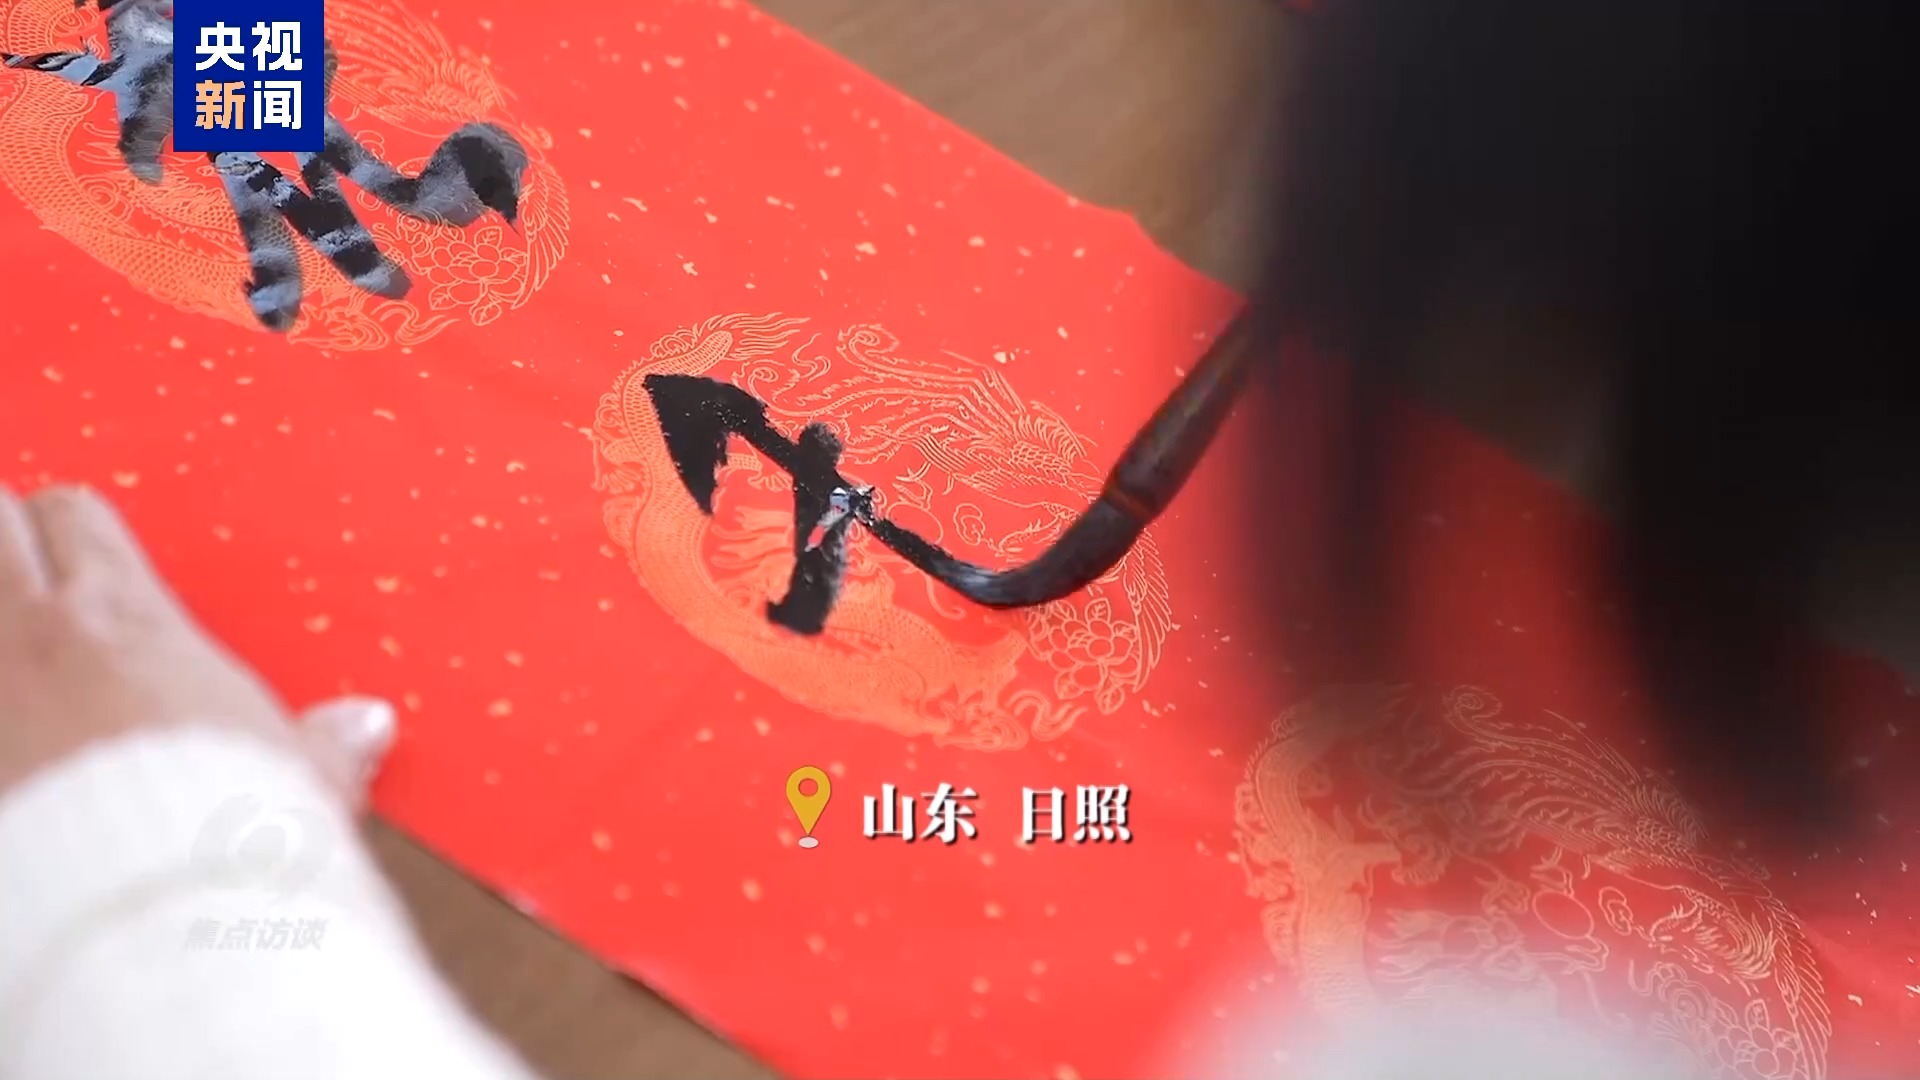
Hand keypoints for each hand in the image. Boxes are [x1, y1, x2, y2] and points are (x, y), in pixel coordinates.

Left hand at [0, 484, 392, 802]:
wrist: (140, 909)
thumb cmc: (215, 834)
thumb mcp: (292, 778)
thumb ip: (323, 744)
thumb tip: (365, 726)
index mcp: (123, 622)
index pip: (72, 516)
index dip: (71, 530)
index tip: (76, 553)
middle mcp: (34, 638)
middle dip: (4, 537)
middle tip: (21, 568)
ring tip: (17, 647)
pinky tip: (7, 731)